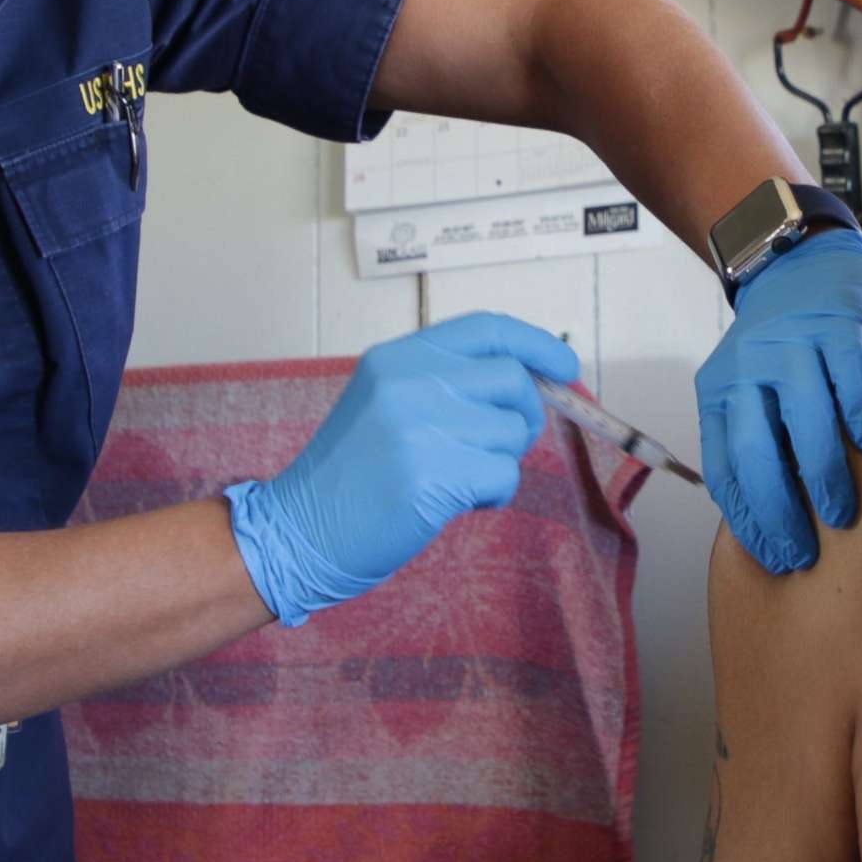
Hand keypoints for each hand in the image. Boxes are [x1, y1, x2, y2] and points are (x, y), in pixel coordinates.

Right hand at [225, 313, 574, 624]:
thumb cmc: (349, 476)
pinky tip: (454, 504)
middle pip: (511, 379)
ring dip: (498, 462)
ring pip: (511, 431)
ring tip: (453, 480)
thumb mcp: (385, 404)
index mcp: (396, 357)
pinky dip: (493, 495)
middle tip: (497, 447)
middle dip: (523, 416)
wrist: (295, 532)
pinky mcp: (430, 476)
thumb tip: (530, 382)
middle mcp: (408, 382)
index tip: (567, 368)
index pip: (487, 328)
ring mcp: (418, 427)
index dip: (536, 344)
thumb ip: (445, 385)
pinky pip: (503, 475)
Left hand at [694, 228, 861, 572]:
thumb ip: (755, 437)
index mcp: (719, 391)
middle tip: (805, 553)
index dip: (747, 519)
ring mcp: (790, 346)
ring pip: (807, 424)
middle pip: (758, 453)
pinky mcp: (834, 327)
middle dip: (781, 513)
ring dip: (825, 478)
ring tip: (842, 516)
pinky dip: (861, 419)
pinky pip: (850, 383)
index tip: (772, 557)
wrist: (803, 263)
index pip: (724, 468)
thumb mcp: (749, 387)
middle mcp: (747, 369)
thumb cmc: (781, 345)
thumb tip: (771, 519)